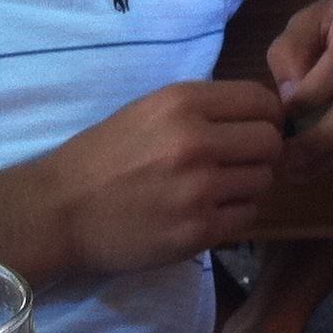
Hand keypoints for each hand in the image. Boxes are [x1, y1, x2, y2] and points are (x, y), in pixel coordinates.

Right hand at [31, 80, 282, 274]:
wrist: (61, 211)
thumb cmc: (104, 156)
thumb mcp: (151, 110)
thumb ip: (204, 109)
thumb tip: (260, 113)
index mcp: (183, 103)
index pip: (262, 100)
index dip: (266, 115)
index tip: (254, 128)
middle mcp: (195, 141)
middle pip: (271, 142)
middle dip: (262, 152)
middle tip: (239, 162)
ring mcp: (199, 189)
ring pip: (264, 180)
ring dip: (249, 185)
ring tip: (218, 188)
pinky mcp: (198, 231)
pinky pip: (248, 215)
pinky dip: (235, 214)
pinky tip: (208, 211)